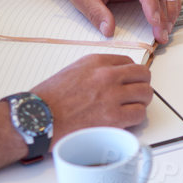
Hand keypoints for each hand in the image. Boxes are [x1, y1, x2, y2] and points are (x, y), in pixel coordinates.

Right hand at [34, 53, 154, 140]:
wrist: (37, 117)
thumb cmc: (49, 98)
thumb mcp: (73, 71)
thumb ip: (95, 71)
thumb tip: (111, 77)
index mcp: (96, 62)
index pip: (128, 62)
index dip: (131, 74)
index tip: (129, 82)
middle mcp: (107, 75)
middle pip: (143, 75)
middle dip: (141, 85)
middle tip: (135, 95)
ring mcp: (112, 96)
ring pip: (145, 94)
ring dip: (140, 102)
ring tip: (131, 108)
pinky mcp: (113, 117)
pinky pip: (139, 114)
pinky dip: (135, 118)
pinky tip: (125, 120)